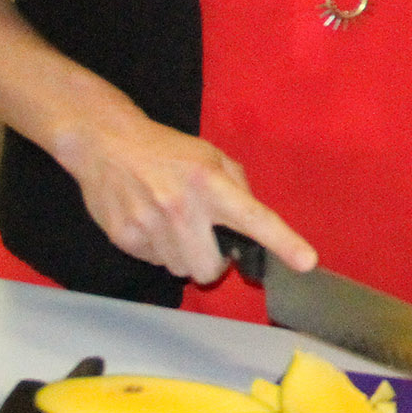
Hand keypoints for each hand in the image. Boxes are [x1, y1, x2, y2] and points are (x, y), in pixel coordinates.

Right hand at [49, 110, 315, 284]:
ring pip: (181, 269)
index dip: (283, 242)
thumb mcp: (209, 156)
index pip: (253, 217)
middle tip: (207, 241)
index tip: (306, 262)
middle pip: (210, 269)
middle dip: (214, 263)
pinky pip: (154, 262)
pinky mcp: (124, 237)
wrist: (105, 142)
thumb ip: (237, 187)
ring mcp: (149, 225)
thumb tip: (253, 226)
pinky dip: (158, 250)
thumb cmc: (166, 150)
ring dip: (183, 255)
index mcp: (210, 182)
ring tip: (171, 224)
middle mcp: (181, 207)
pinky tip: (149, 222)